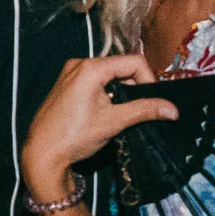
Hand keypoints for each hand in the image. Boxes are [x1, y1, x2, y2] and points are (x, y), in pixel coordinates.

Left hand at [21, 52, 169, 206]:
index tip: (153, 102)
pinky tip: (108, 112)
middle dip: (135, 86)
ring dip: (122, 91)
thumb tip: (173, 109)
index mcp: (90, 68)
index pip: (134, 62)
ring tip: (124, 114)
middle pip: (121, 66)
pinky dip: (108, 92)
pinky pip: (95, 80)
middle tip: (142, 110)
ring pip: (109, 74)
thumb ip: (144, 110)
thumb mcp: (113, 122)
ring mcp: (70, 73)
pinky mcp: (67, 84)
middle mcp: (79, 64)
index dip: (149, 80)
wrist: (41, 153)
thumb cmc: (73, 137)